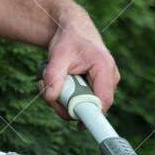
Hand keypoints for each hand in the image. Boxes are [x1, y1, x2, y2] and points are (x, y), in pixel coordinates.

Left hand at [37, 7, 118, 124]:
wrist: (73, 28)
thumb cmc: (68, 39)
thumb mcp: (58, 55)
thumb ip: (53, 76)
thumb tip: (50, 97)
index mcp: (104, 68)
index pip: (103, 101)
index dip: (92, 116)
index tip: (79, 125)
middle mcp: (110, 78)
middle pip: (90, 105)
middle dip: (65, 103)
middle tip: (44, 89)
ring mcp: (105, 83)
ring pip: (84, 104)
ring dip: (64, 99)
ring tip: (48, 80)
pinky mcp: (98, 86)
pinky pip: (83, 100)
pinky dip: (68, 95)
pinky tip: (57, 83)